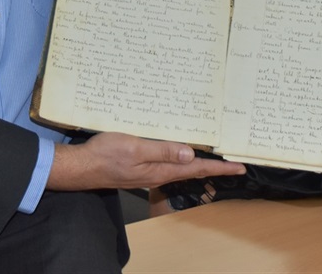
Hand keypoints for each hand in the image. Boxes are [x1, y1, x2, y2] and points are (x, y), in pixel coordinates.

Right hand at [47, 132, 245, 191]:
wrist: (82, 167)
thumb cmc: (106, 155)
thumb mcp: (135, 149)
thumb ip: (162, 150)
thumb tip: (190, 153)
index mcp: (161, 169)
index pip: (196, 168)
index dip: (219, 168)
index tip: (240, 167)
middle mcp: (159, 173)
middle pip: (193, 169)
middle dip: (214, 166)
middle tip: (234, 162)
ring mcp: (150, 171)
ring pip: (181, 166)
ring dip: (199, 162)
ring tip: (215, 157)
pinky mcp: (142, 167)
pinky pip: (168, 163)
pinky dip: (181, 157)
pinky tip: (183, 151)